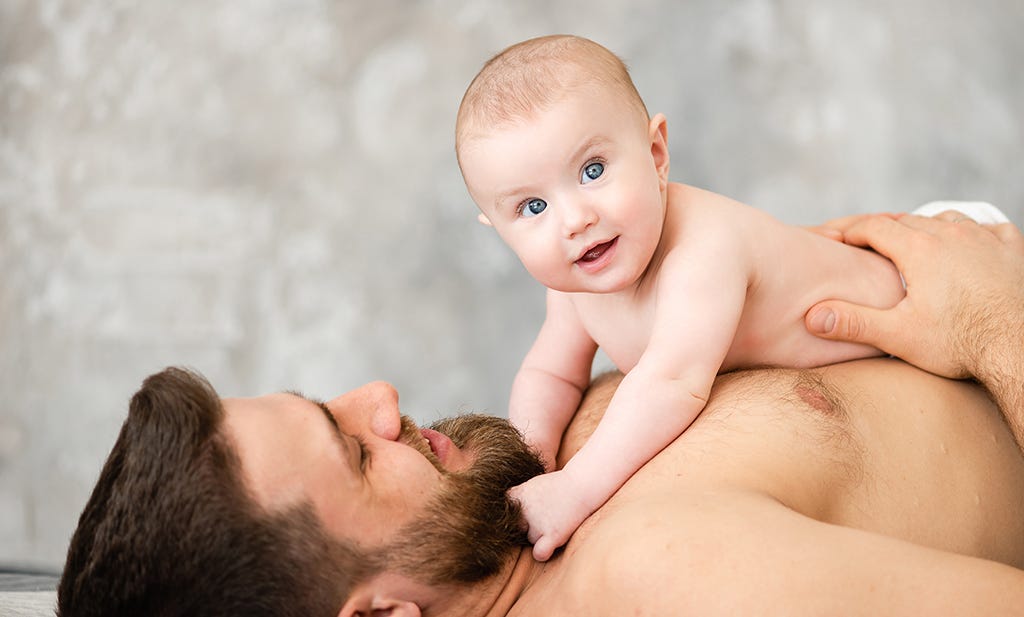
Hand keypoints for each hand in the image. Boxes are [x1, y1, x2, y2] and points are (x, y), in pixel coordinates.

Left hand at [508, 470, 591, 560]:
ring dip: (540, 535)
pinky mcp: (553, 534)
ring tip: (555, 519)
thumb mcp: (531, 485)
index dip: (510, 517)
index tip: (516, 516)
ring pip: (530, 540)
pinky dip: (542, 552)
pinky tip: (550, 543)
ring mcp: (538, 522)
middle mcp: (524, 509)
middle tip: (544, 515)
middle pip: (516, 530)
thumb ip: (516, 501)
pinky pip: (539, 553)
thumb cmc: (555, 487)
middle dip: (526, 527)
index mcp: (517, 494)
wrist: (582, 484)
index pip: (502, 514)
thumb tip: (496, 522)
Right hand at [805, 211, 1023, 378]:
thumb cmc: (962, 344)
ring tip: (912, 239)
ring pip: (945, 218)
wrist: (1021, 349)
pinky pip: (987, 227)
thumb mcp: (898, 336)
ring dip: (923, 226)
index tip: (835, 237)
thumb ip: (852, 322)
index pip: (874, 226)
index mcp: (919, 249)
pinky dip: (970, 231)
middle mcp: (951, 234)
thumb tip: (813, 316)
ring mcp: (985, 238)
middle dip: (881, 227)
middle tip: (864, 239)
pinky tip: (968, 242)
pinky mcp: (1012, 250)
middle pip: (906, 219)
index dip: (850, 230)